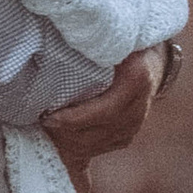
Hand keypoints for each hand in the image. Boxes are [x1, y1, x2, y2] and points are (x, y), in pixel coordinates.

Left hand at [42, 45, 164, 192]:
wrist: (151, 65)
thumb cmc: (125, 49)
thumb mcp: (114, 43)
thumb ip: (97, 49)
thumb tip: (68, 49)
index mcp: (136, 81)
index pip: (103, 110)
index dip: (74, 118)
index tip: (48, 117)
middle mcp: (137, 110)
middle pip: (95, 133)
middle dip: (64, 132)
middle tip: (41, 121)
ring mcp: (133, 128)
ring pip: (93, 146)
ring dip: (66, 142)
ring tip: (46, 128)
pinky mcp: (125, 138)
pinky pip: (96, 150)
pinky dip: (75, 148)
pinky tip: (58, 139)